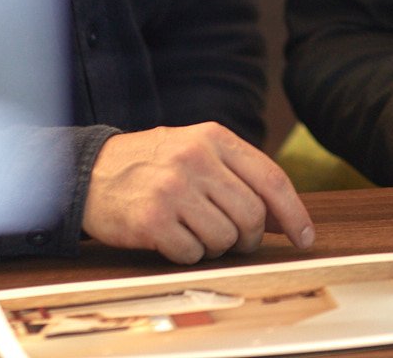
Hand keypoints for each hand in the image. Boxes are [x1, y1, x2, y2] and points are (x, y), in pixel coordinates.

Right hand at [83, 123, 314, 263]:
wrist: (88, 171)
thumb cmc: (152, 164)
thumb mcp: (197, 151)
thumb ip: (239, 175)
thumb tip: (284, 218)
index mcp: (214, 137)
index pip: (271, 178)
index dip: (294, 213)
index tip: (305, 237)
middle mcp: (196, 159)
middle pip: (252, 214)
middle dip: (250, 237)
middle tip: (236, 241)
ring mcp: (173, 189)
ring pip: (225, 237)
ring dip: (216, 247)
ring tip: (196, 233)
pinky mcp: (152, 219)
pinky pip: (192, 253)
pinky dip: (188, 254)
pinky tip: (173, 239)